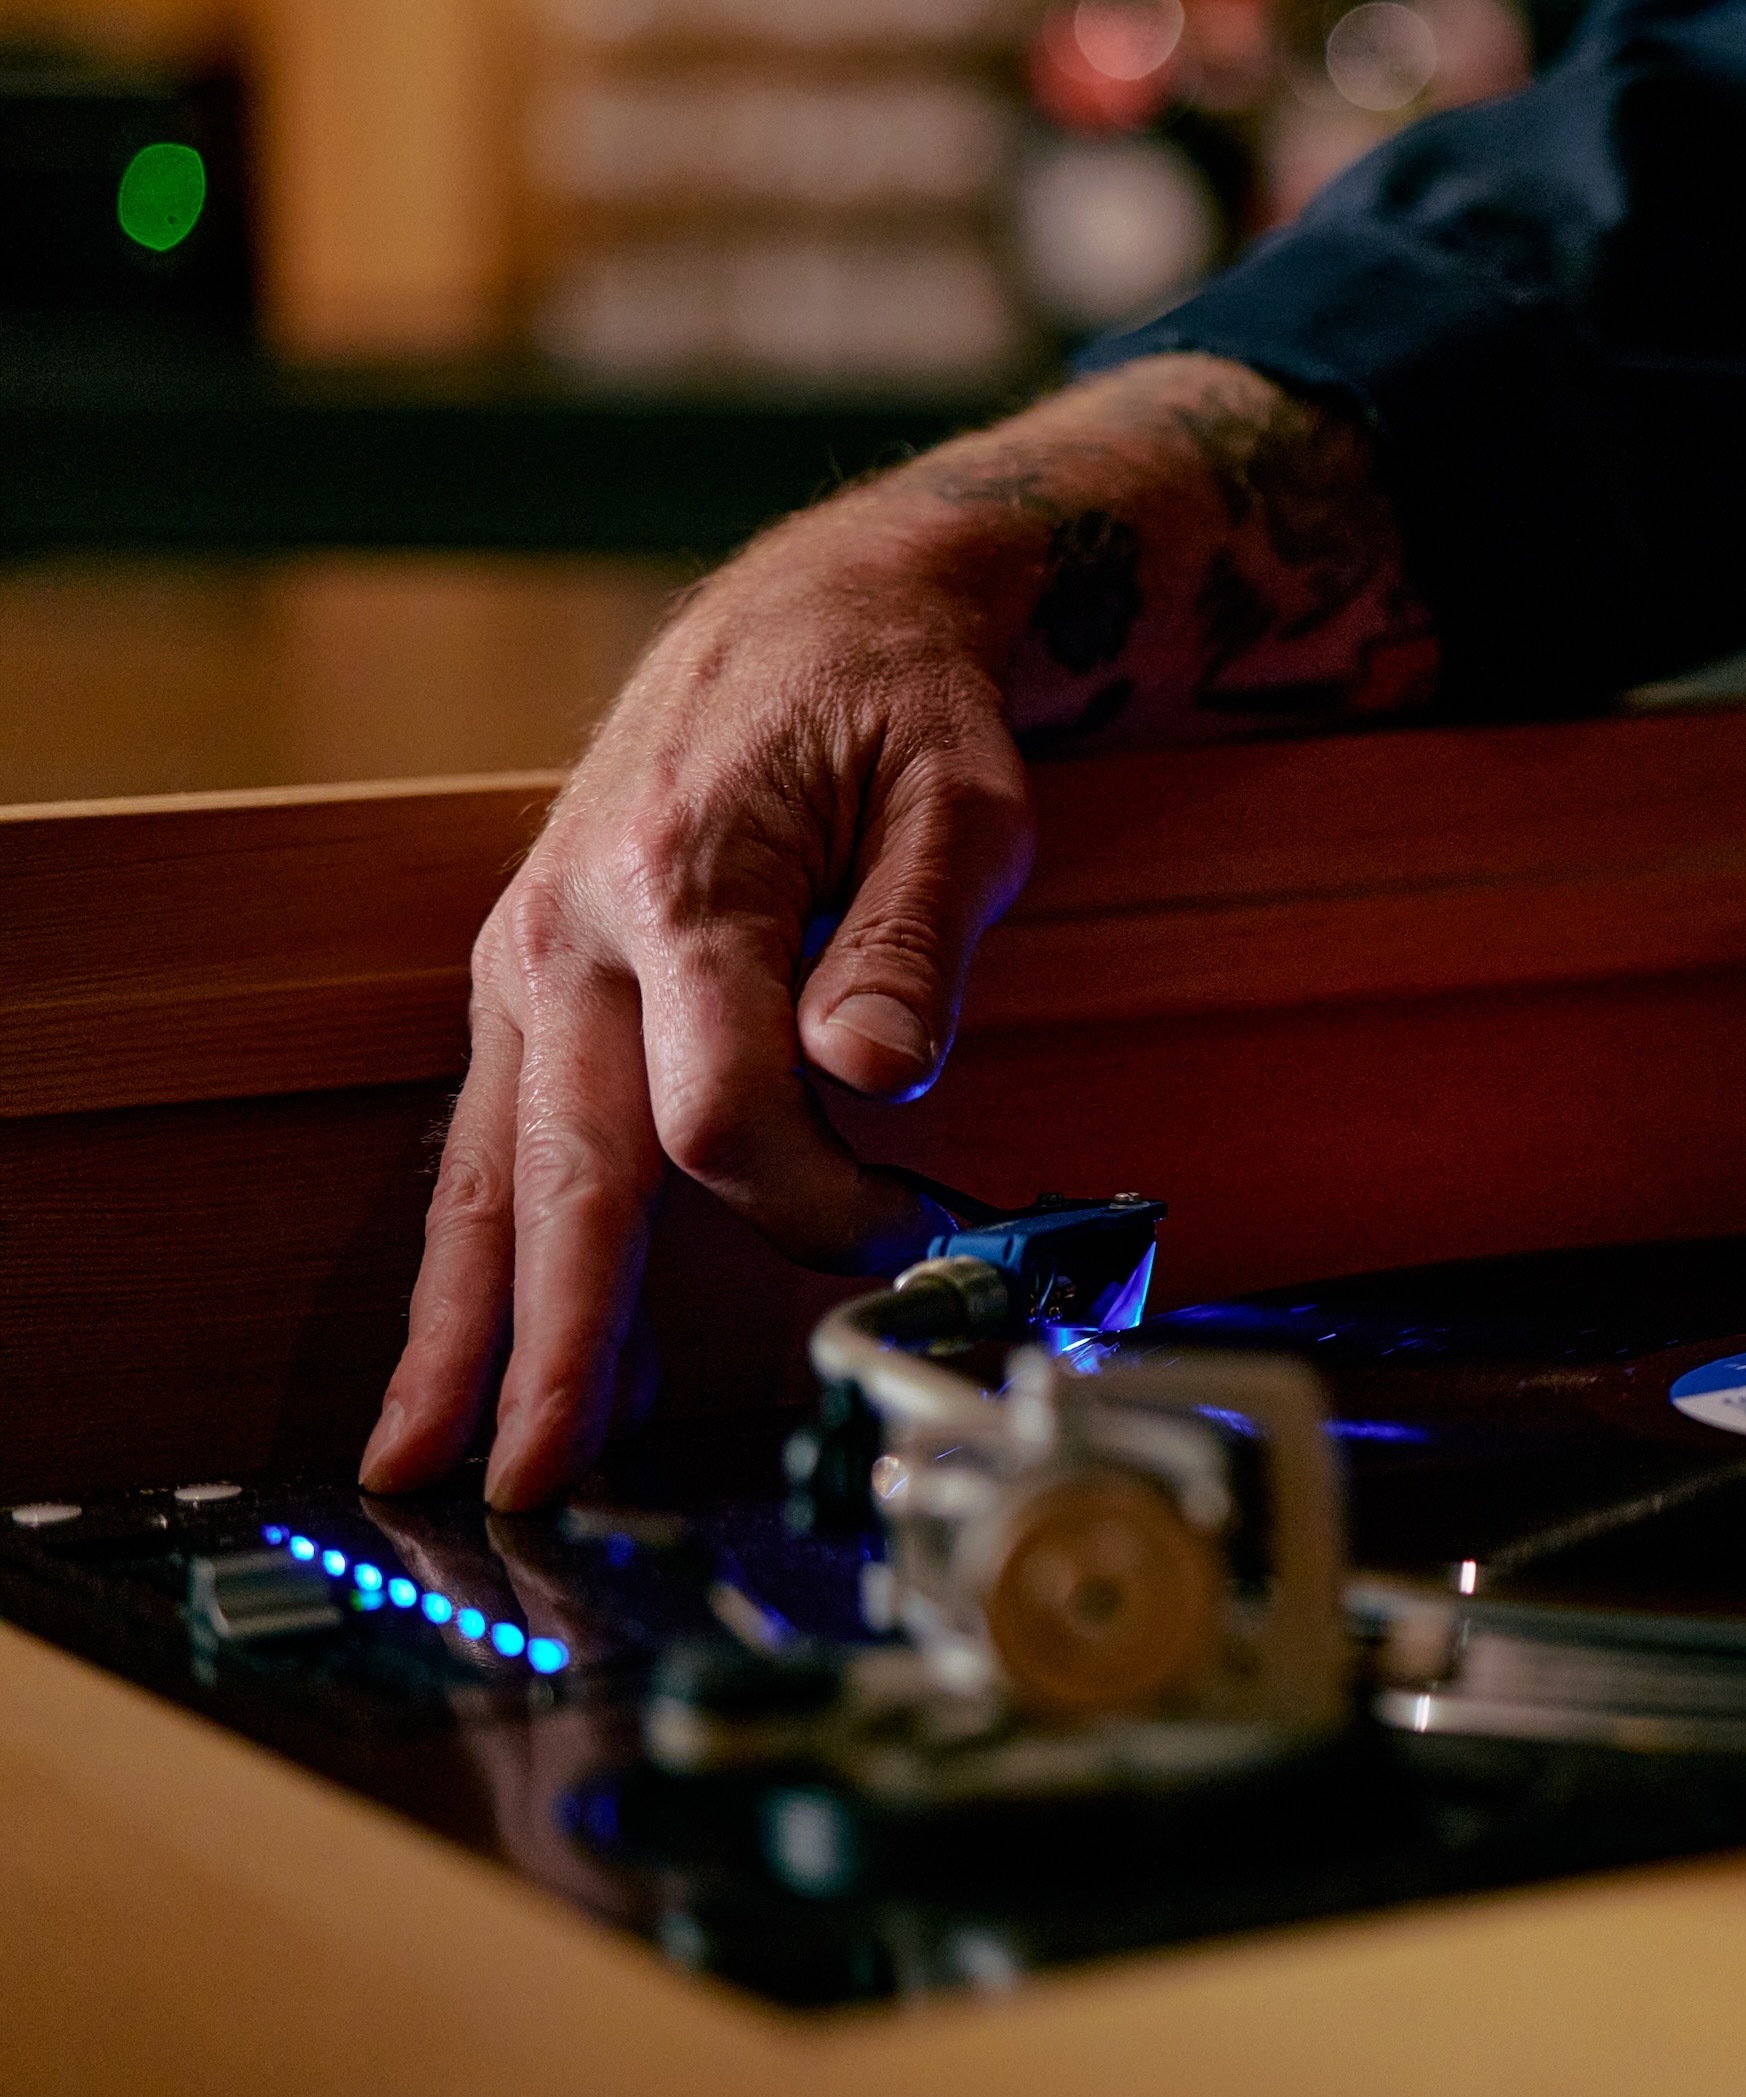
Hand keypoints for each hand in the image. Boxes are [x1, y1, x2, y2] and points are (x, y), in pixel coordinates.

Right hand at [366, 359, 1438, 1508]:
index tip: (911, 1226)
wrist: (817, 617)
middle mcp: (575, 933)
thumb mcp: (966, 798)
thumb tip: (880, 1070)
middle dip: (546, 1337)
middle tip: (526, 1479)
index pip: (719, 1109)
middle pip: (562, 1171)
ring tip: (428, 1457)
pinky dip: (481, 1256)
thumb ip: (921, 940)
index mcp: (684, 884)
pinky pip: (494, 1143)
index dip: (812, 1199)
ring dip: (468, 1323)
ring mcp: (533, 964)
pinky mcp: (533, 986)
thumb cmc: (906, 709)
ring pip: (489, 1173)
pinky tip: (476, 1352)